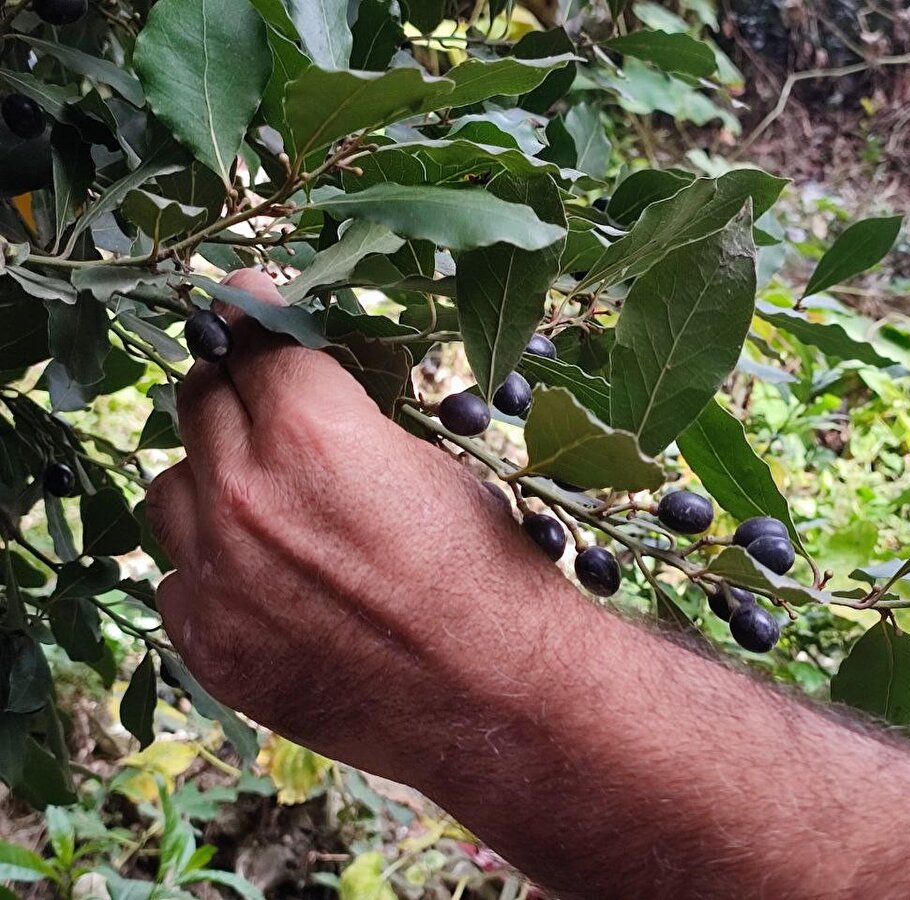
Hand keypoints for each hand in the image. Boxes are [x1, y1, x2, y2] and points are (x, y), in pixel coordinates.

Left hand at [146, 270, 559, 773]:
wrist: (497, 696)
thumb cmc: (488, 571)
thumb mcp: (431, 463)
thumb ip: (344, 416)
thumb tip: (299, 382)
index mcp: (311, 435)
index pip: (250, 340)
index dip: (253, 316)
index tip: (246, 304)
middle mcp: (245, 496)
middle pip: (198, 401)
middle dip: (232, 388)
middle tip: (260, 397)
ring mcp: (217, 577)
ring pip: (171, 489)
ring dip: (209, 480)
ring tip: (265, 504)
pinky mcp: (209, 645)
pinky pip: (178, 575)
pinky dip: (212, 565)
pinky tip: (268, 580)